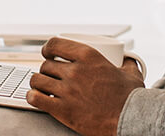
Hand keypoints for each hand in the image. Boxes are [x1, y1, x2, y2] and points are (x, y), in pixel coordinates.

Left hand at [27, 37, 144, 135]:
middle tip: (52, 76)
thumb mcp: (131, 74)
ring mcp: (67, 90)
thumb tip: (128, 60)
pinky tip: (37, 97)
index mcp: (89, 56)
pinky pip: (35, 99)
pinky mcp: (62, 109)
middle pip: (46, 65)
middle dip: (47, 70)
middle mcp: (75, 71)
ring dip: (38, 83)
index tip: (48, 53)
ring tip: (43, 87)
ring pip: (37, 80)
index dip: (48, 48)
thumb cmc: (129, 98)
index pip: (55, 44)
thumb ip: (127, 64)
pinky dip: (33, 97)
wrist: (128, 119)